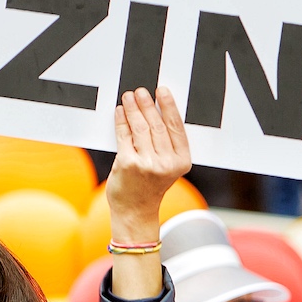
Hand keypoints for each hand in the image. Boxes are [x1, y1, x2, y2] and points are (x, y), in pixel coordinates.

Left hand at [104, 87, 189, 242]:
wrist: (135, 211)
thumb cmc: (150, 187)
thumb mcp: (168, 168)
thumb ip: (166, 145)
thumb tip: (155, 112)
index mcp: (181, 161)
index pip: (176, 127)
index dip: (169, 106)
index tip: (162, 91)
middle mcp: (166, 163)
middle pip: (156, 124)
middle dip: (147, 104)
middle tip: (141, 91)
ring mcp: (146, 163)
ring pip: (139, 127)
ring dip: (133, 109)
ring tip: (128, 97)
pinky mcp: (127, 163)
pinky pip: (124, 135)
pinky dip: (121, 121)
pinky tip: (120, 112)